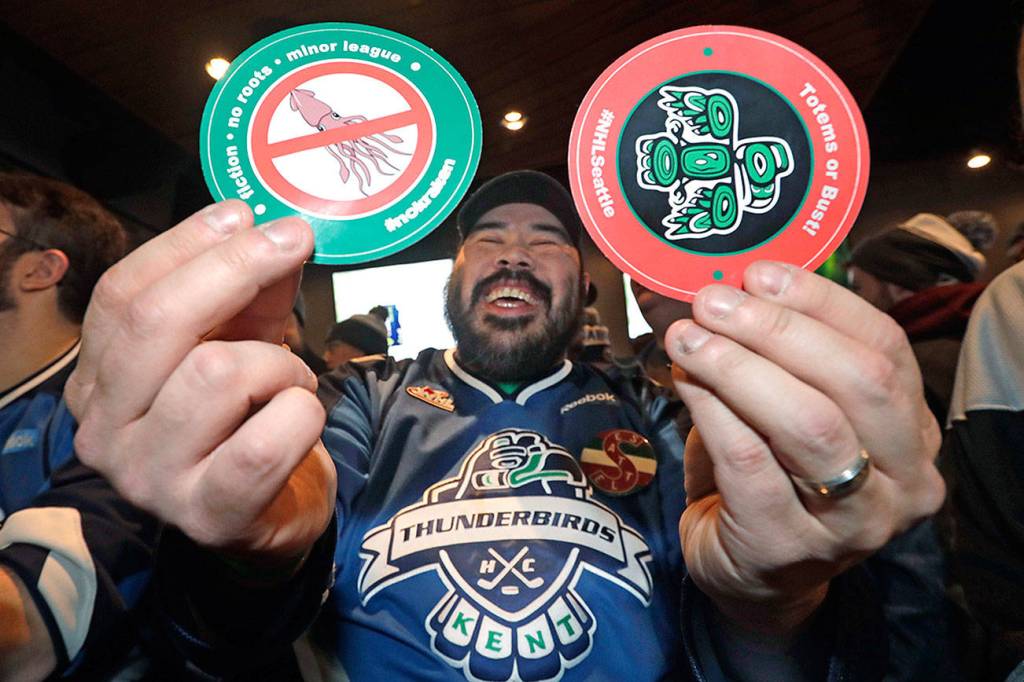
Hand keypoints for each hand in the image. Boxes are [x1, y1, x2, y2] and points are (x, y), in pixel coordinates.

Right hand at [66, 201, 335, 561]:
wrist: (272, 516)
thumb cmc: (249, 423)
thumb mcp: (243, 344)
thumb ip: (252, 292)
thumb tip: (275, 229)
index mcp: (98, 381)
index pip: (123, 296)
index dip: (186, 245)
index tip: (245, 212)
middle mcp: (104, 431)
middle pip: (155, 323)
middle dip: (235, 270)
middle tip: (293, 242)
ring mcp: (149, 478)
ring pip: (217, 374)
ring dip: (279, 365)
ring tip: (291, 383)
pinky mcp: (206, 514)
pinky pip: (264, 441)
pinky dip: (302, 415)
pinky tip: (301, 419)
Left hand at [666, 261, 943, 634]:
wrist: (748, 571)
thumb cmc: (770, 476)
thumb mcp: (788, 408)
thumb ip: (774, 354)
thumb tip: (718, 283)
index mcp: (913, 431)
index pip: (885, 347)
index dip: (820, 302)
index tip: (759, 272)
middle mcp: (903, 480)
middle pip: (857, 381)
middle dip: (776, 330)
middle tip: (711, 303)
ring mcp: (853, 522)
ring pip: (809, 423)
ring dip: (739, 367)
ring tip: (687, 338)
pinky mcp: (790, 546)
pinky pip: (751, 462)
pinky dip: (712, 411)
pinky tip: (683, 383)